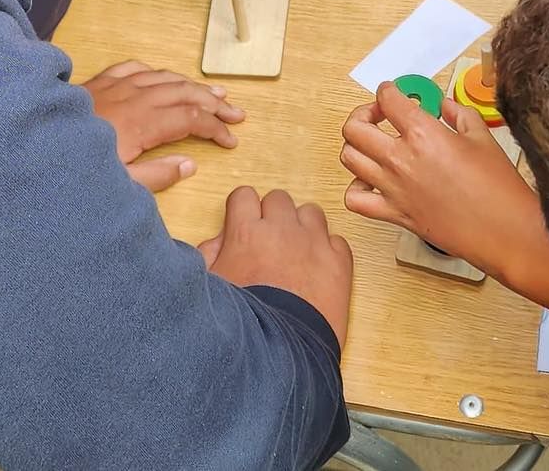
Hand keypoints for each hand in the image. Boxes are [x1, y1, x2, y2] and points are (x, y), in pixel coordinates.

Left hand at [83, 60, 241, 190]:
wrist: (33, 144)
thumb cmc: (73, 170)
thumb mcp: (117, 184)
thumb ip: (156, 176)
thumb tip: (189, 164)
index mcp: (141, 124)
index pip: (190, 119)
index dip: (215, 128)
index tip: (231, 141)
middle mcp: (133, 98)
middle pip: (184, 93)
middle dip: (214, 103)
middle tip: (237, 114)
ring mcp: (114, 86)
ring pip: (163, 77)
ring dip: (192, 84)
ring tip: (215, 92)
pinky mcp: (98, 82)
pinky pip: (133, 68)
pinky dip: (156, 71)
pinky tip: (164, 76)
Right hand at [199, 187, 353, 345]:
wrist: (282, 352)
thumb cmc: (243, 322)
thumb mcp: (211, 287)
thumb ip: (209, 256)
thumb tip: (219, 243)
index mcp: (246, 232)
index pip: (244, 195)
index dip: (243, 210)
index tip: (243, 226)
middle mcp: (282, 229)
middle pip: (278, 199)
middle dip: (273, 215)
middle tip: (270, 241)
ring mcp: (314, 243)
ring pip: (311, 212)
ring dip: (303, 227)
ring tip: (297, 252)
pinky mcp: (339, 263)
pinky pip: (337, 240)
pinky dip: (329, 251)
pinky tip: (319, 270)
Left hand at [340, 83, 548, 305]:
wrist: (504, 232)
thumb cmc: (499, 188)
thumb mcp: (483, 137)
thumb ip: (459, 113)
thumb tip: (444, 104)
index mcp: (424, 134)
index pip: (387, 99)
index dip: (387, 90)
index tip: (392, 92)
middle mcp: (400, 159)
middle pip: (354, 127)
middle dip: (363, 114)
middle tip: (379, 116)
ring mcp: (393, 188)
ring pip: (349, 158)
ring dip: (356, 146)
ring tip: (374, 145)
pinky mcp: (394, 214)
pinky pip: (355, 199)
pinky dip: (356, 188)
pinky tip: (372, 181)